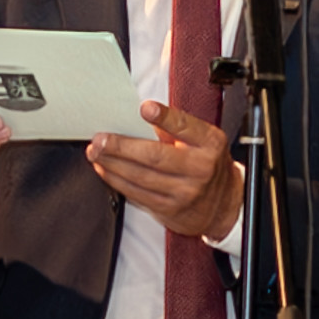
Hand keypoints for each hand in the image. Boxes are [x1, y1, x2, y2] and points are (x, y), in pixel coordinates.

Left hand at [84, 101, 243, 244]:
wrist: (222, 206)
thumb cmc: (207, 165)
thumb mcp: (203, 141)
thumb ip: (177, 129)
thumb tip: (139, 117)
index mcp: (209, 144)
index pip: (186, 128)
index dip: (165, 118)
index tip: (145, 108)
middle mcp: (199, 169)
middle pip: (155, 157)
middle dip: (122, 147)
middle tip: (100, 139)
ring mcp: (184, 192)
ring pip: (140, 177)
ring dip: (112, 164)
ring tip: (96, 152)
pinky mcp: (169, 210)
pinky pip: (137, 194)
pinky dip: (116, 181)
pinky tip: (105, 170)